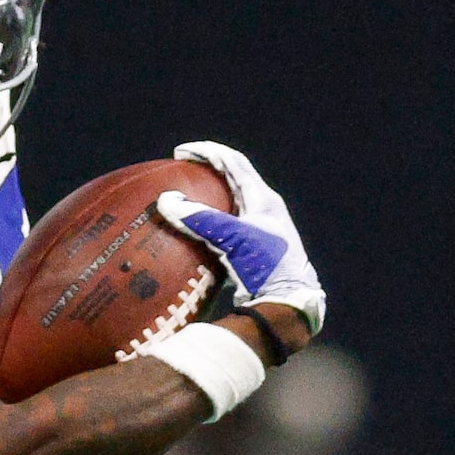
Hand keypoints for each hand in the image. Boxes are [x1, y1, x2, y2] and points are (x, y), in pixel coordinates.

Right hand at [164, 140, 326, 331]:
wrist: (287, 303)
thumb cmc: (266, 267)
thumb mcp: (233, 239)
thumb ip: (201, 219)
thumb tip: (167, 201)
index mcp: (264, 199)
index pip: (234, 163)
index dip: (209, 152)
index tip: (182, 152)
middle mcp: (264, 210)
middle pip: (232, 179)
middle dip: (207, 170)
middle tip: (182, 170)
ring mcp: (260, 230)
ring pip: (230, 202)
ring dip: (209, 196)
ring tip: (186, 197)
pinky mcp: (253, 250)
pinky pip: (227, 226)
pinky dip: (209, 222)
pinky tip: (194, 232)